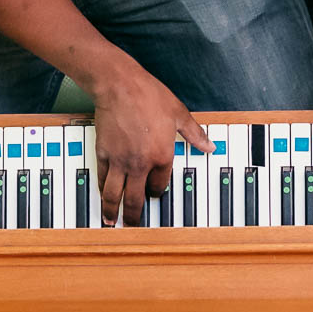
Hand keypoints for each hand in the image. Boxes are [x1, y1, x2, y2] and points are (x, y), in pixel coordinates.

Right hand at [90, 65, 214, 226]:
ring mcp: (120, 161)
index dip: (156, 192)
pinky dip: (103, 189)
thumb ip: (195, 134)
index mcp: (162, 156)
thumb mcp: (179, 114)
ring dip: (114, 210)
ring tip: (112, 221)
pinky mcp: (104, 153)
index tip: (153, 195)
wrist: (120, 85)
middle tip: (132, 226)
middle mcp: (141, 164)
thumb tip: (210, 146)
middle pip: (136, 198)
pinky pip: (103, 178)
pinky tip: (103, 195)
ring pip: (116, 194)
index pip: (159, 185)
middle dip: (134, 216)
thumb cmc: (149, 96)